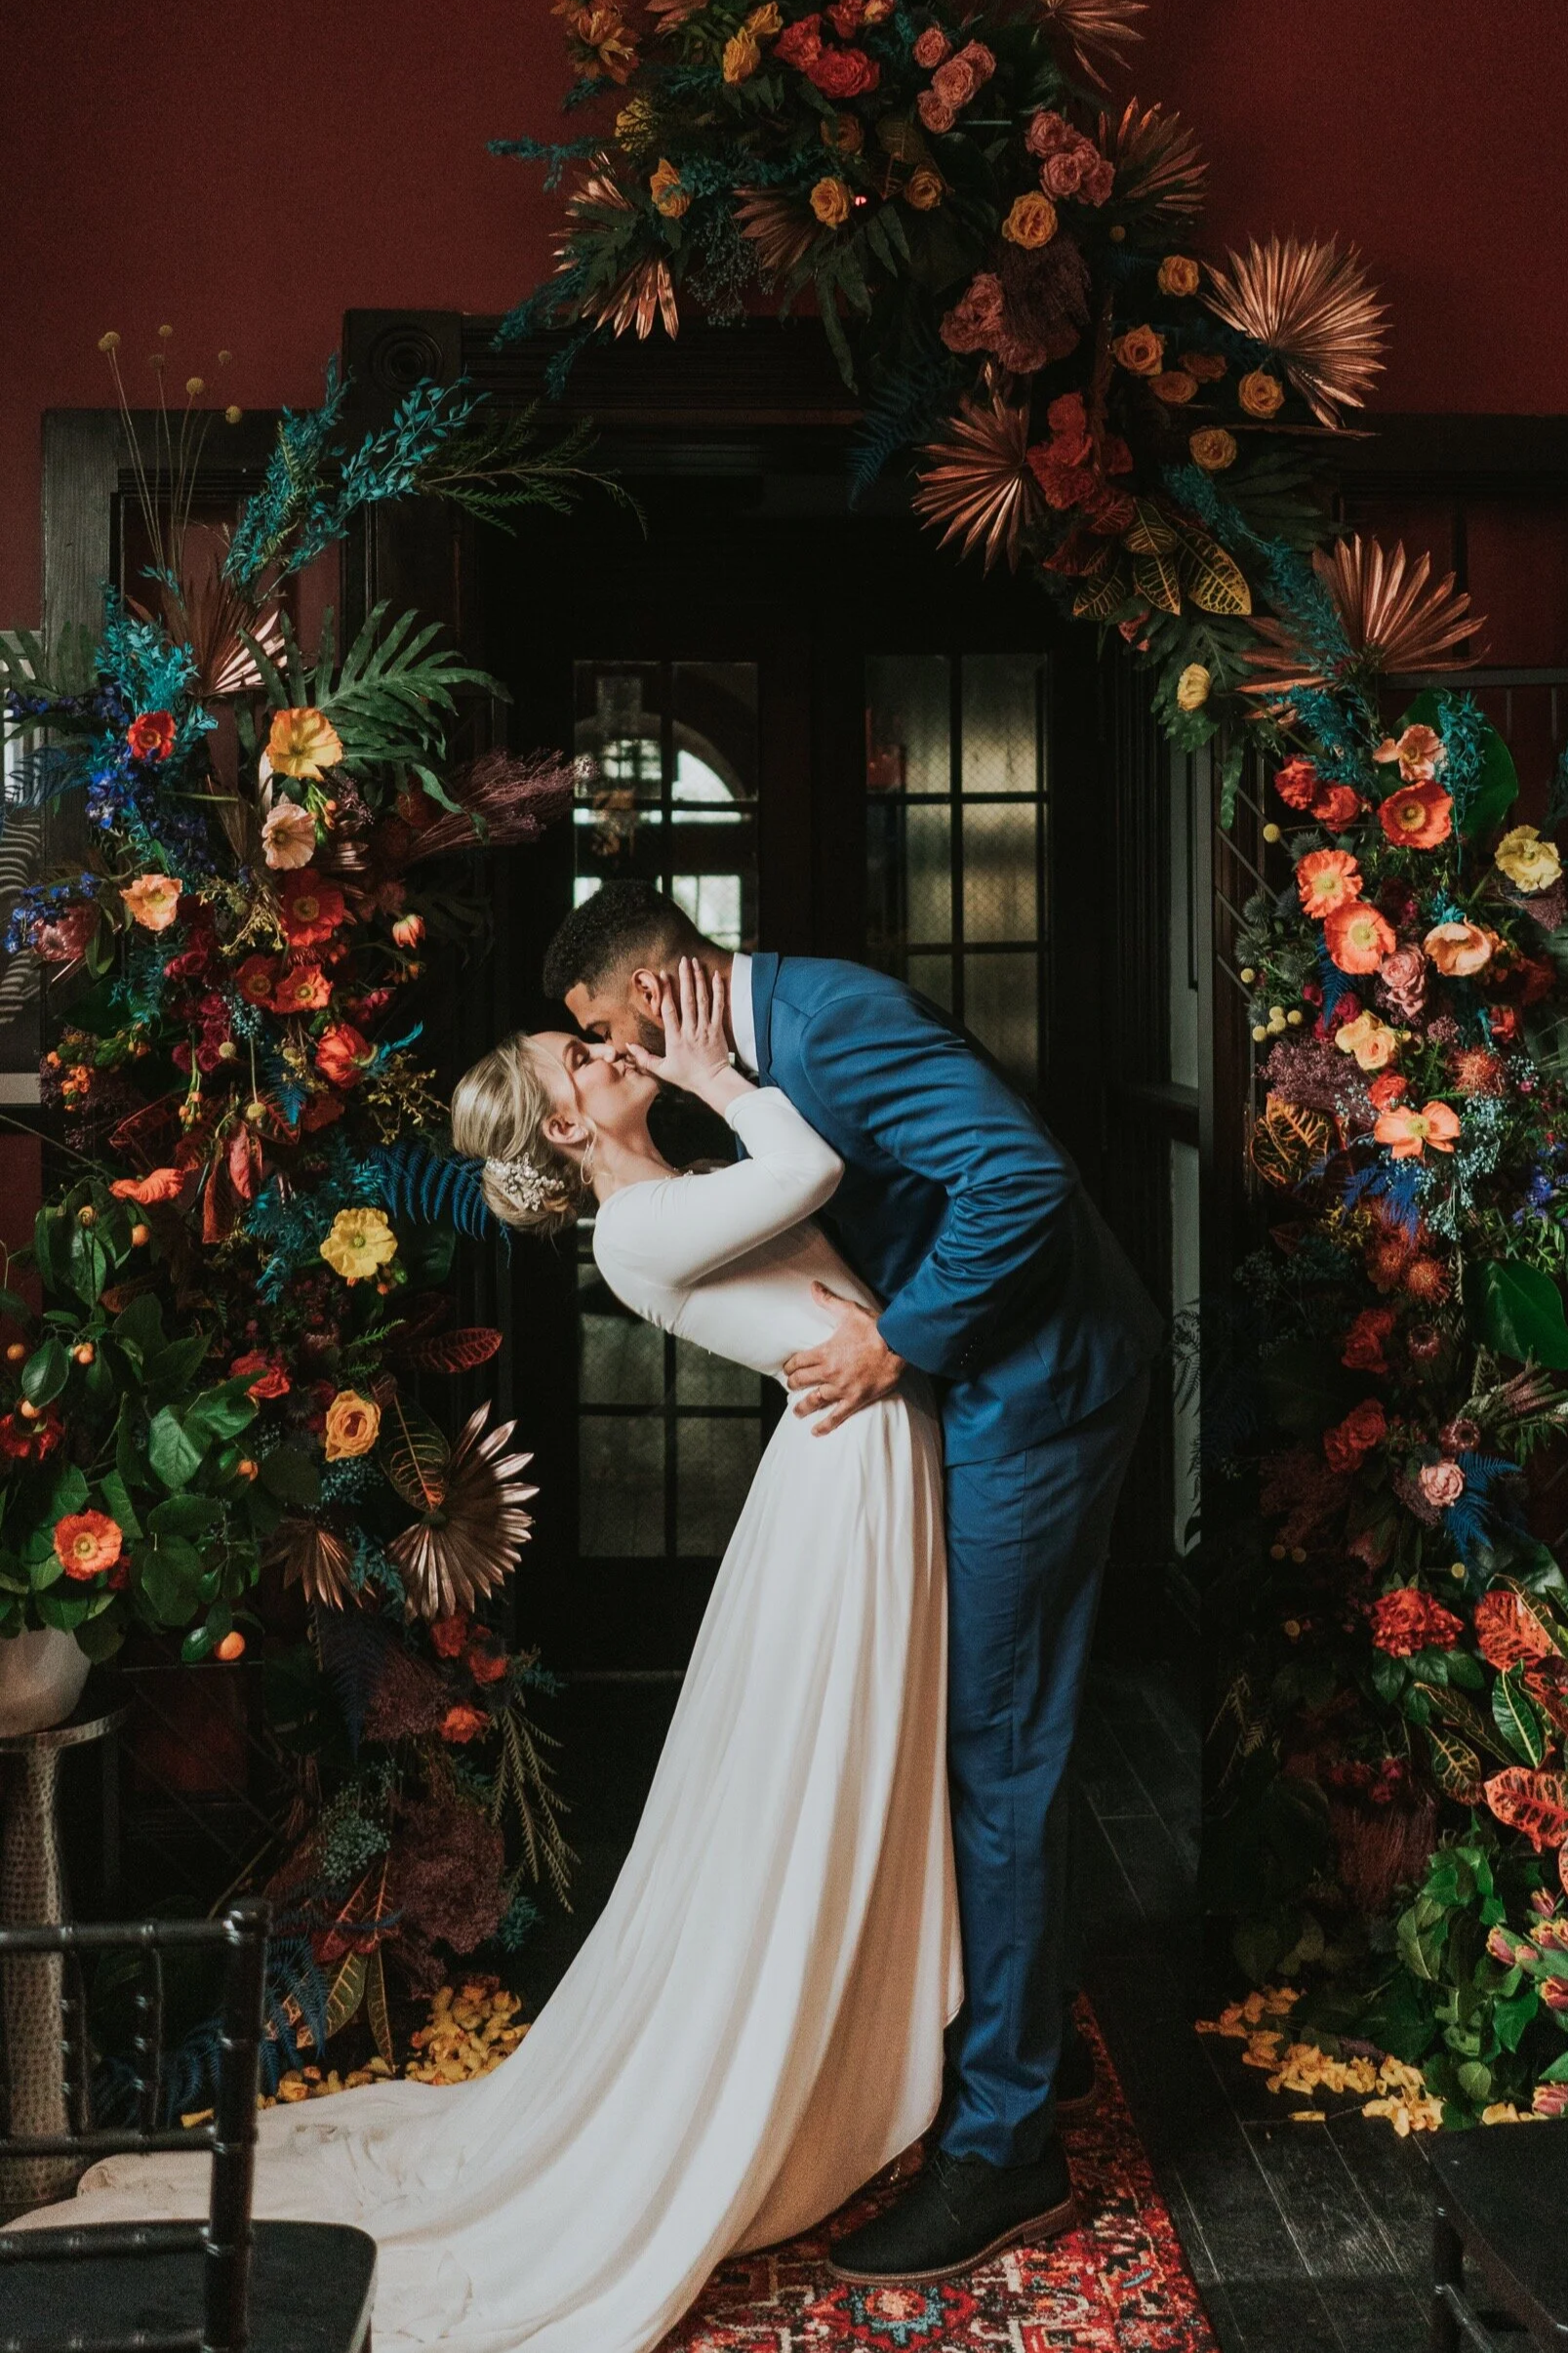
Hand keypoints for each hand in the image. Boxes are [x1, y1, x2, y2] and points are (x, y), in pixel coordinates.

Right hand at [625, 958, 745, 1112]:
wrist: (713, 1082)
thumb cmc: (687, 1077)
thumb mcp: (662, 1070)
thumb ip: (644, 1058)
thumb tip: (628, 1045)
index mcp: (675, 1038)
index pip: (669, 1010)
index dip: (666, 991)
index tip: (663, 974)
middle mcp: (690, 1031)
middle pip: (687, 1000)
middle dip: (685, 978)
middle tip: (683, 960)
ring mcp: (705, 1029)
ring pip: (702, 1000)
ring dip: (699, 980)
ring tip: (695, 963)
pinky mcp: (718, 1029)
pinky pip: (719, 1007)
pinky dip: (718, 991)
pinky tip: (716, 976)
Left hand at [784, 1283, 905, 1434]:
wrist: (897, 1345)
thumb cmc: (873, 1328)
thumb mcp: (848, 1311)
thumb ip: (828, 1301)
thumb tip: (813, 1286)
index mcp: (824, 1352)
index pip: (799, 1362)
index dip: (790, 1366)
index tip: (787, 1369)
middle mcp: (828, 1372)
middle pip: (802, 1382)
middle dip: (793, 1385)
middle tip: (789, 1387)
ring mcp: (841, 1388)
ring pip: (814, 1400)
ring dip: (802, 1406)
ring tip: (796, 1411)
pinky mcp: (855, 1399)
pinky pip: (837, 1416)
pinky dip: (825, 1425)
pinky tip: (816, 1431)